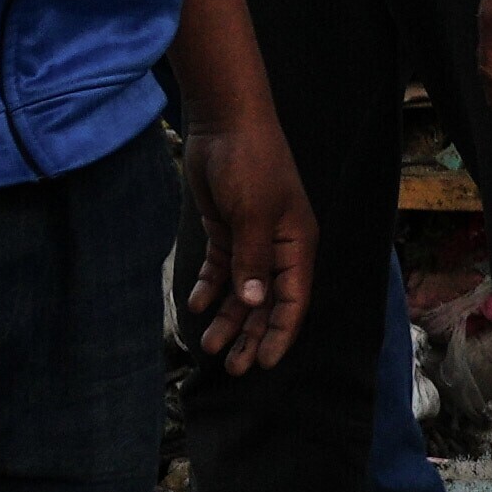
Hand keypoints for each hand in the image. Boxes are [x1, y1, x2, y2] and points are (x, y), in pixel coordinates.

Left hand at [182, 100, 314, 374]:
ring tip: (207, 346)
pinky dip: (210, 288)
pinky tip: (195, 305)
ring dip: (227, 318)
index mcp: (296, 245)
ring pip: (242, 291)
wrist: (225, 123)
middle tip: (232, 368)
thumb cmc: (250, 164)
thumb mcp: (254, 213)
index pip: (293, 300)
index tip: (265, 362)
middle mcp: (277, 248)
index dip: (281, 333)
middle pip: (267, 303)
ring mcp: (251, 240)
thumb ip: (253, 260)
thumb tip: (254, 303)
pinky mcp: (227, 230)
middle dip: (251, 335)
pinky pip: (221, 268)